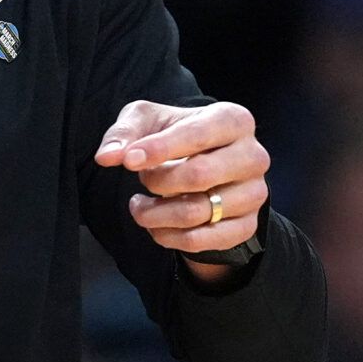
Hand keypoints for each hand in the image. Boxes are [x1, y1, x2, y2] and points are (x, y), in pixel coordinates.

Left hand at [95, 101, 270, 271]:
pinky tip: (156, 224)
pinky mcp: (246, 226)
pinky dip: (167, 236)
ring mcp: (254, 193)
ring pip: (196, 213)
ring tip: (140, 205)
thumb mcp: (147, 121)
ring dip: (155, 214)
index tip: (129, 161)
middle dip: (157, 181)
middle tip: (142, 179)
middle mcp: (253, 156)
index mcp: (234, 120)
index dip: (159, 149)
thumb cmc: (175, 135)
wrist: (203, 164)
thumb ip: (124, 134)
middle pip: (199, 176)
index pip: (196, 135)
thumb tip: (108, 157)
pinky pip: (200, 241)